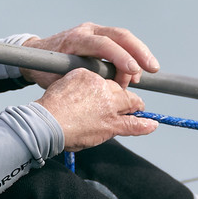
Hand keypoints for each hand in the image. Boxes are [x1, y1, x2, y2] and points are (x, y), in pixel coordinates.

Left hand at [21, 22, 159, 88]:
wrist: (34, 54)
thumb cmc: (44, 69)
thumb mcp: (59, 77)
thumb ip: (82, 79)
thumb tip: (104, 88)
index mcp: (75, 40)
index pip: (103, 44)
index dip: (120, 57)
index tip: (133, 72)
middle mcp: (87, 30)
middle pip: (120, 35)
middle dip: (139, 52)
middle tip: (152, 69)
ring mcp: (94, 30)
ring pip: (123, 37)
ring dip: (138, 54)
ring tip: (143, 76)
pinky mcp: (99, 35)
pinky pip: (120, 42)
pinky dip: (131, 54)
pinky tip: (137, 70)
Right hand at [36, 69, 157, 150]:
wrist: (45, 123)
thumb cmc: (48, 106)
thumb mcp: (63, 83)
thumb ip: (78, 83)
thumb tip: (85, 91)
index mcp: (88, 74)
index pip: (108, 76)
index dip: (112, 81)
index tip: (112, 85)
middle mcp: (102, 86)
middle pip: (122, 86)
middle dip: (126, 90)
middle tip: (127, 96)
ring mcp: (108, 105)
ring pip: (130, 102)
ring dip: (135, 105)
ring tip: (139, 107)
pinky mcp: (111, 124)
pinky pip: (133, 123)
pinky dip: (144, 125)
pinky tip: (152, 124)